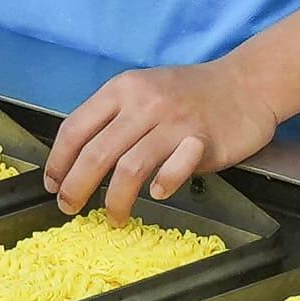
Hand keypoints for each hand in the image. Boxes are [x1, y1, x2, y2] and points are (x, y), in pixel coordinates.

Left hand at [43, 56, 285, 215]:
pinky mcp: (202, 141)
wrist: (246, 84)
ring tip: (113, 217)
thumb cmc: (191, 93)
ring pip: (129, 168)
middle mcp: (145, 103)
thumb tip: (77, 157)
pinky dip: (162, 185)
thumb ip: (114, 117)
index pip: (76, 128)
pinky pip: (174, 169)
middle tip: (70, 207)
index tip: (53, 184)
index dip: (58, 161)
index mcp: (123, 89)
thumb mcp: (144, 90)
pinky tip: (156, 195)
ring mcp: (174, 122)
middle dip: (76, 187)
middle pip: (96, 153)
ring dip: (114, 200)